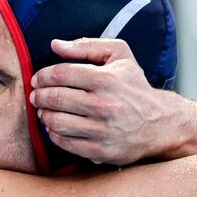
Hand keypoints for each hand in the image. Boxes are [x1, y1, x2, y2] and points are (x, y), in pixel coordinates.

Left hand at [30, 38, 182, 164]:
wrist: (160, 123)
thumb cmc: (134, 87)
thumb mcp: (119, 55)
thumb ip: (87, 46)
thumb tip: (55, 45)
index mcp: (107, 79)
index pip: (61, 74)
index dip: (43, 76)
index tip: (37, 80)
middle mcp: (105, 105)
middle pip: (56, 98)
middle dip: (40, 96)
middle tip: (36, 96)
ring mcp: (103, 130)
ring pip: (57, 122)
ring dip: (44, 116)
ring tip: (44, 111)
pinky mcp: (101, 151)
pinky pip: (65, 142)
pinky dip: (54, 134)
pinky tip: (56, 127)